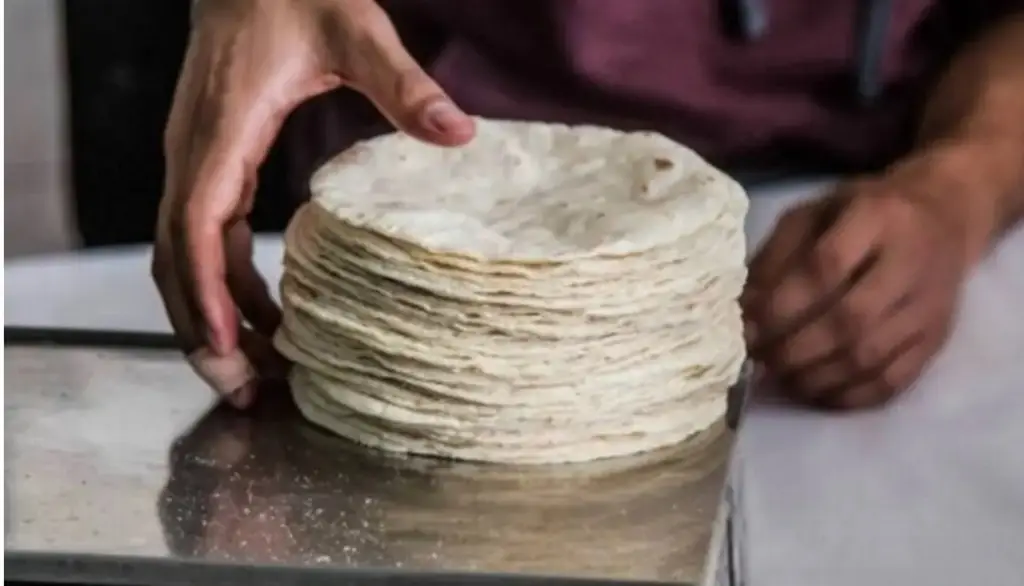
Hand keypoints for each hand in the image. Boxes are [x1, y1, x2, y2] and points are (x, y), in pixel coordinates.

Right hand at [152, 0, 474, 407]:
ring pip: (184, 258)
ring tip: (252, 376)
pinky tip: (265, 319)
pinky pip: (206, 240)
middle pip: (176, 260)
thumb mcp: (355, 31)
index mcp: (219, 132)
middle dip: (200, 329)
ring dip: (209, 318)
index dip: (203, 292)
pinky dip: (226, 287)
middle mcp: (194, 155)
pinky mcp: (213, 163)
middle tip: (240, 392)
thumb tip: (459, 134)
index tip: (224, 347)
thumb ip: (402, 83)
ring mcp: (198, 161)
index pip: (192, 225)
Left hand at [742, 151, 990, 409]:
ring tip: (781, 377)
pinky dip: (849, 395)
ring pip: (869, 356)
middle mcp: (910, 262)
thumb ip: (776, 256)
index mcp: (877, 217)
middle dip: (793, 348)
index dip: (780, 306)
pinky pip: (892, 380)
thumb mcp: (814, 213)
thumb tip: (744, 309)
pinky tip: (817, 391)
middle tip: (758, 359)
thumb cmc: (864, 211)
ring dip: (816, 376)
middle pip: (848, 320)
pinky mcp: (937, 340)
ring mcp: (929, 306)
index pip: (825, 269)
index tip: (745, 328)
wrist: (944, 216)